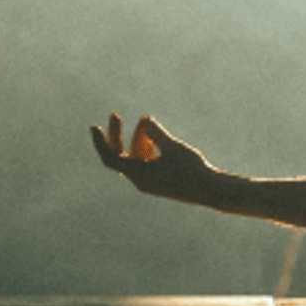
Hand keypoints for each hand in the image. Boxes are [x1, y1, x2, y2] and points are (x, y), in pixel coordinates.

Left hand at [90, 113, 218, 203]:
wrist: (211, 190)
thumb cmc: (192, 168)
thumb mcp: (173, 146)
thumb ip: (157, 133)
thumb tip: (145, 121)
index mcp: (139, 175)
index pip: (110, 158)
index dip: (100, 142)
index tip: (94, 126)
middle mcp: (140, 180)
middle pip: (121, 155)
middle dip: (118, 135)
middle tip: (115, 115)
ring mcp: (149, 182)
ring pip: (135, 157)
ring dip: (137, 138)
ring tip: (145, 120)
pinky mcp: (159, 181)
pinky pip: (145, 163)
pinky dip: (147, 148)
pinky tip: (155, 136)